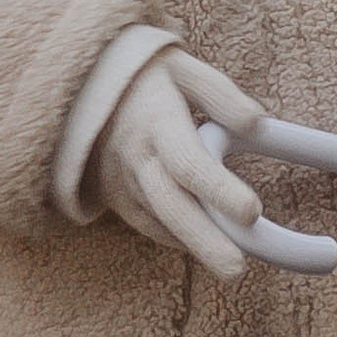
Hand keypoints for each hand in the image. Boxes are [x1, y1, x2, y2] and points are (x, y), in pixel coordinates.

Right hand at [90, 47, 270, 279]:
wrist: (78, 90)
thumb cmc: (143, 76)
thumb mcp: (181, 67)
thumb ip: (219, 94)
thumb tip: (258, 124)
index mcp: (155, 121)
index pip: (187, 162)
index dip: (217, 188)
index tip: (251, 211)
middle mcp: (136, 158)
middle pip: (170, 206)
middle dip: (204, 241)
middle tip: (237, 270)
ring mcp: (123, 183)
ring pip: (160, 222)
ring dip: (194, 246)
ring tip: (231, 268)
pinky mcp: (117, 200)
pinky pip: (150, 224)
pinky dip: (176, 238)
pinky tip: (205, 247)